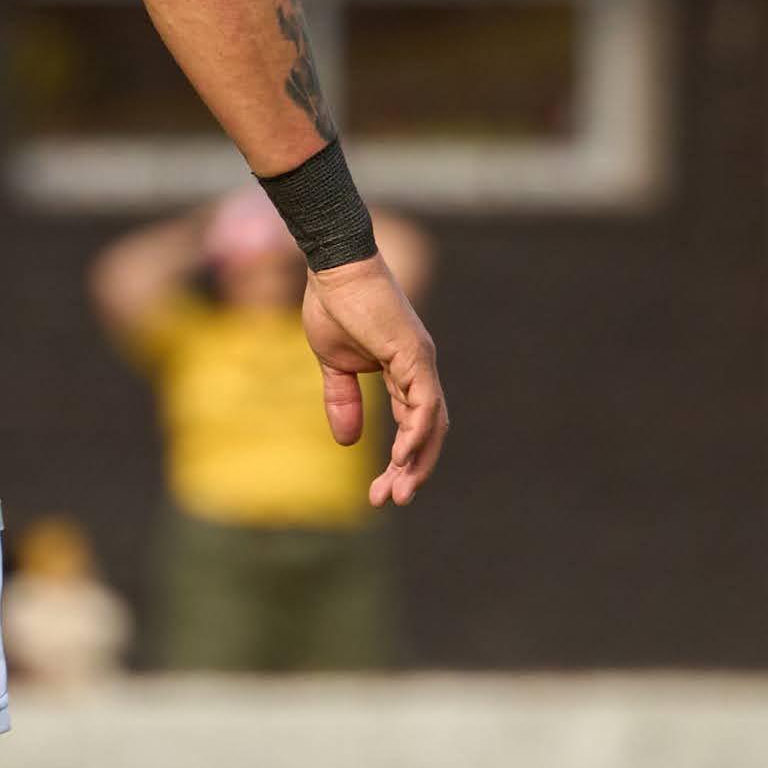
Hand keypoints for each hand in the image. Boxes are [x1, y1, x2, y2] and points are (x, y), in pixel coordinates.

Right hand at [299, 255, 447, 506]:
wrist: (334, 267)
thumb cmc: (334, 305)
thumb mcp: (334, 365)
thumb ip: (343, 401)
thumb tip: (348, 442)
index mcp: (403, 372)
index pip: (411, 424)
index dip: (400, 460)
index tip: (380, 491)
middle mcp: (420, 370)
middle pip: (429, 431)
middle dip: (414, 469)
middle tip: (393, 501)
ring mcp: (421, 362)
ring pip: (432, 423)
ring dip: (417, 461)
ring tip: (399, 491)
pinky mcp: (414, 354)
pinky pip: (424, 403)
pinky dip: (416, 433)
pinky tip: (403, 457)